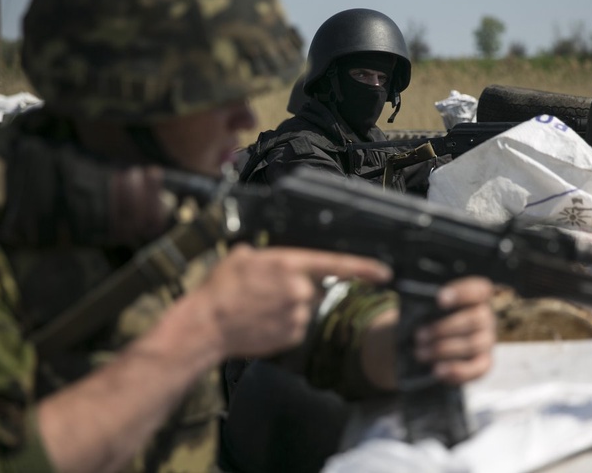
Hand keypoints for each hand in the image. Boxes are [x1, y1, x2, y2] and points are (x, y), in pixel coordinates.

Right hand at [199, 243, 391, 358]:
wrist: (207, 326)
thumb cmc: (220, 290)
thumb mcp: (242, 256)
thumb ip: (268, 255)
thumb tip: (275, 259)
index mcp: (289, 265)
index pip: (337, 265)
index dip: (365, 268)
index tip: (384, 273)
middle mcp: (299, 291)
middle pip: (314, 287)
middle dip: (298, 287)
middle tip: (269, 291)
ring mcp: (298, 316)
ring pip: (305, 307)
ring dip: (289, 306)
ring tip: (260, 307)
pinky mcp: (292, 336)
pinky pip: (296, 325)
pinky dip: (284, 323)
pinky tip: (263, 321)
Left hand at [414, 277, 496, 384]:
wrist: (422, 344)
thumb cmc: (426, 318)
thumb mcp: (424, 306)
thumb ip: (425, 301)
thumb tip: (411, 294)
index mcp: (475, 296)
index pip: (479, 289)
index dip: (463, 293)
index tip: (438, 299)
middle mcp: (486, 317)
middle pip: (474, 320)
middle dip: (442, 328)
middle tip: (418, 336)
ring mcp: (487, 341)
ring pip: (473, 344)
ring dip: (443, 350)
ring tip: (420, 353)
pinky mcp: (484, 363)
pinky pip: (479, 369)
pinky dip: (458, 371)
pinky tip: (437, 371)